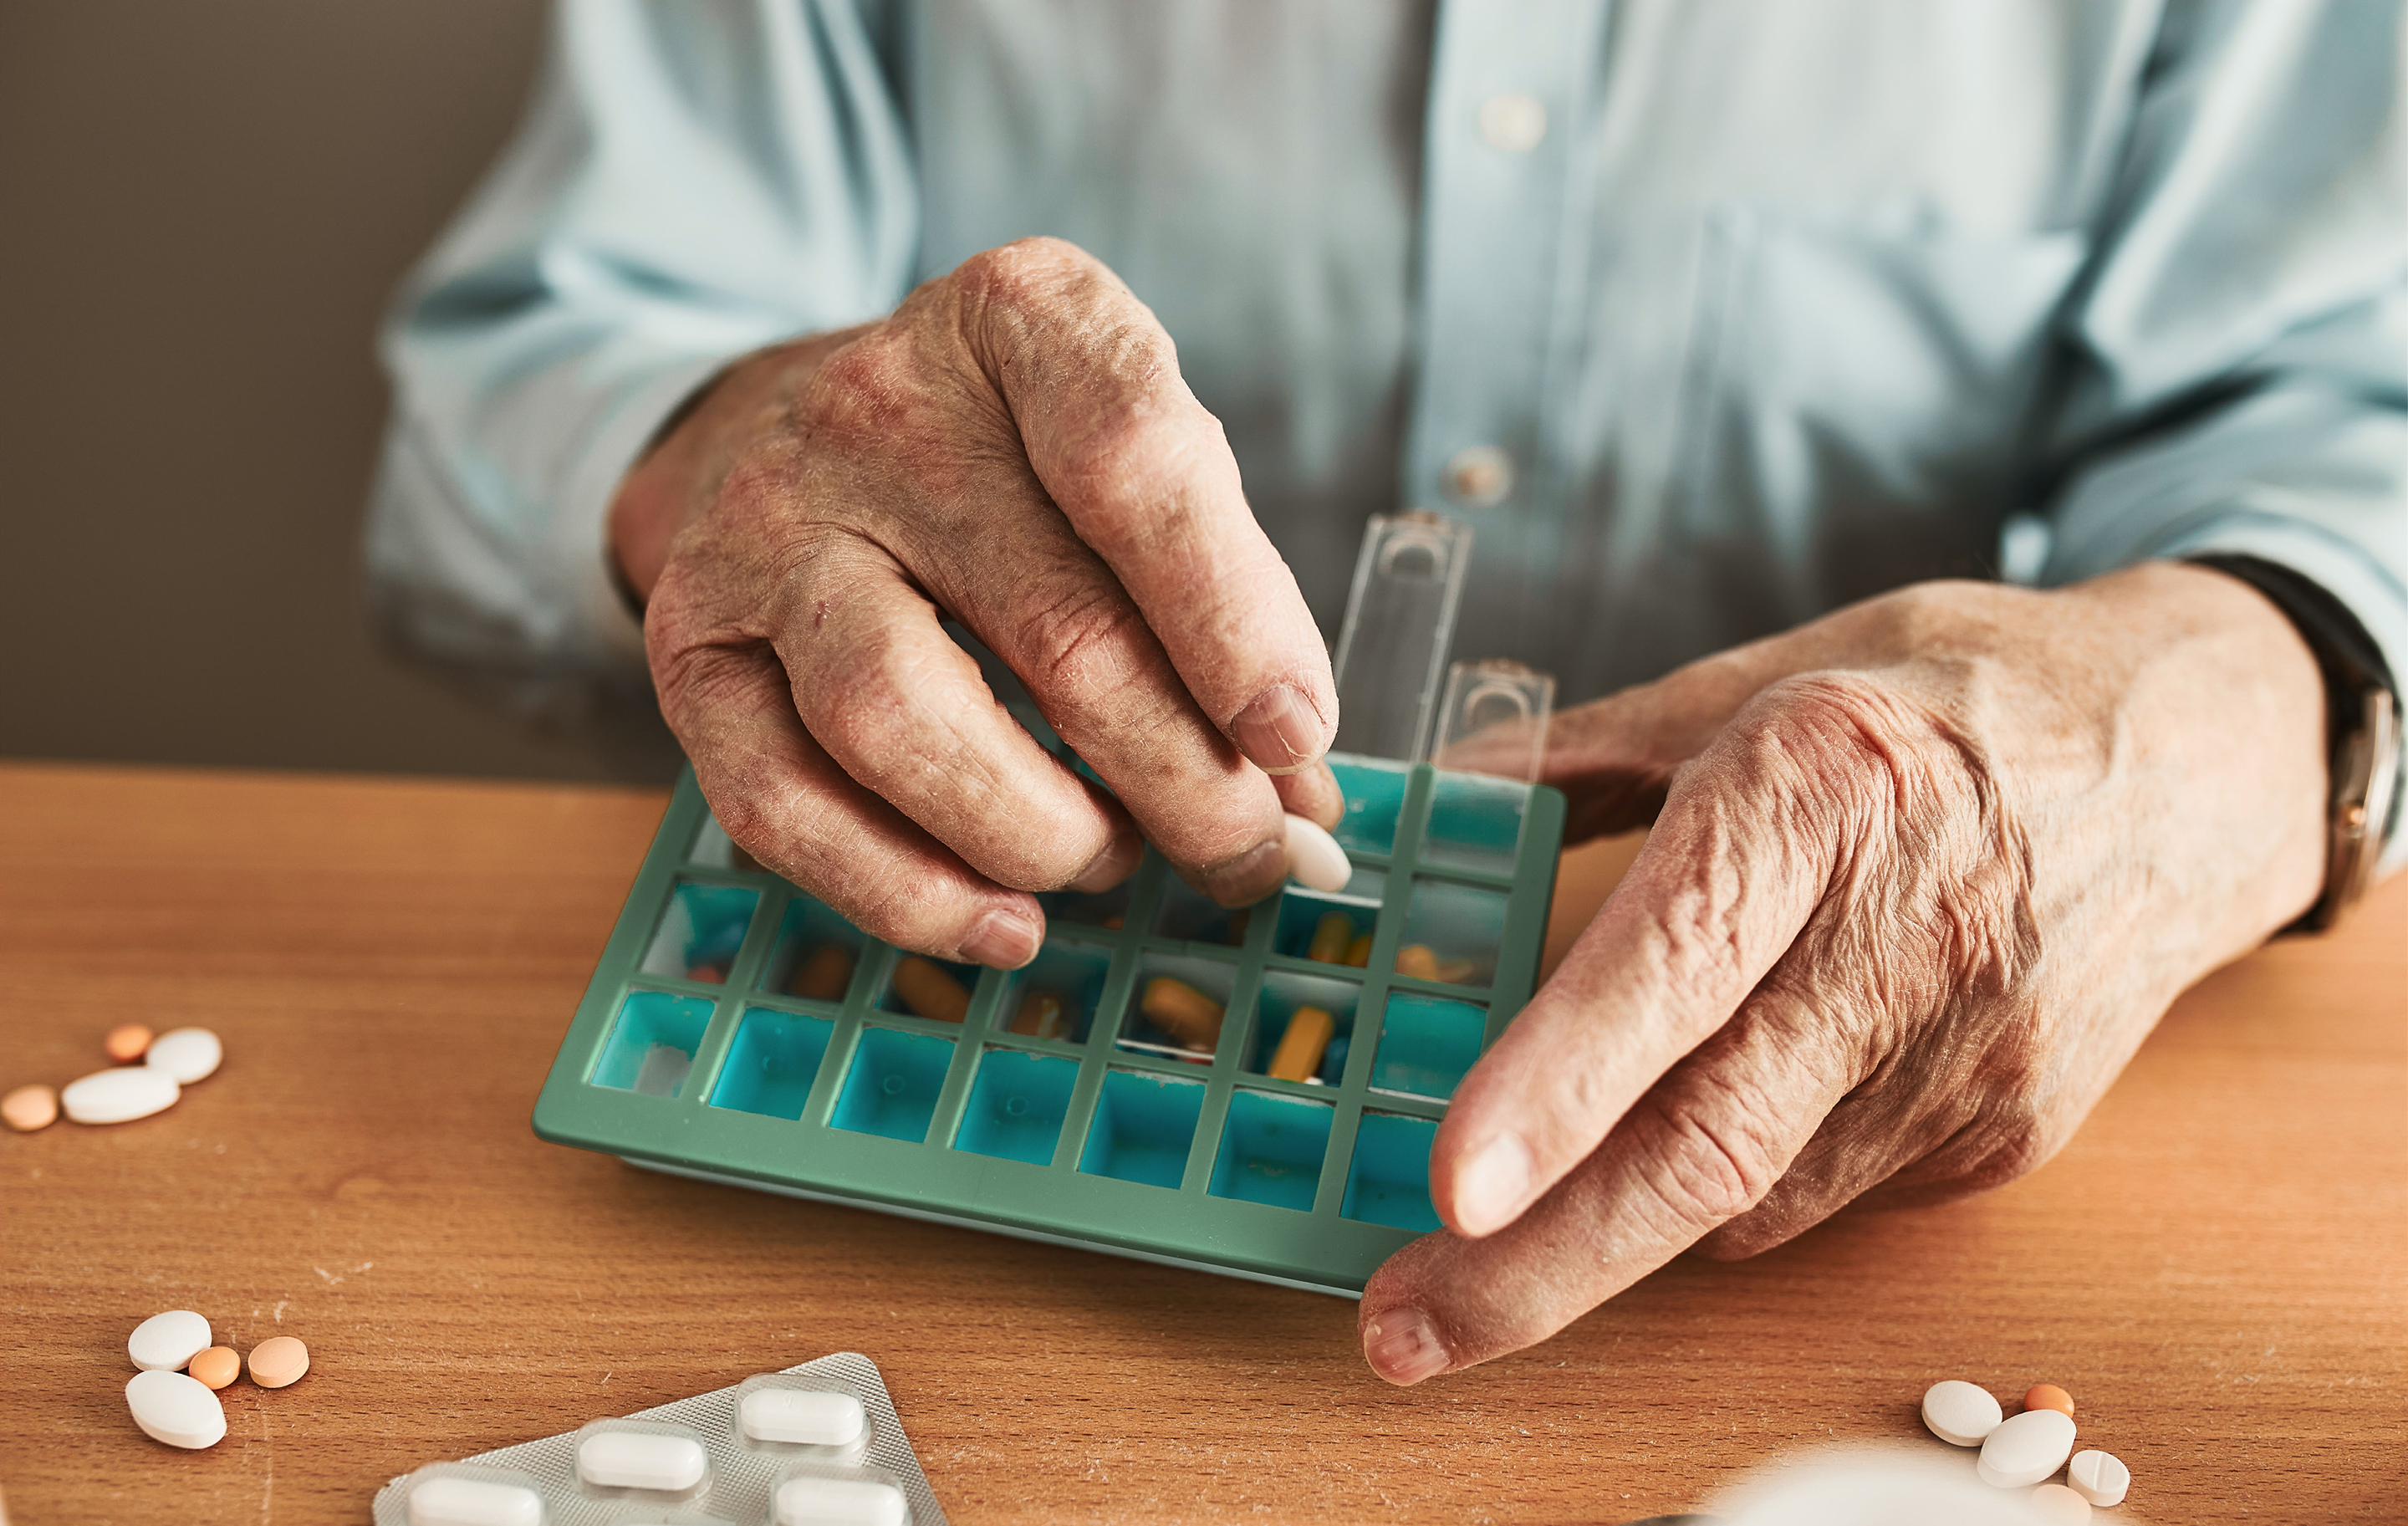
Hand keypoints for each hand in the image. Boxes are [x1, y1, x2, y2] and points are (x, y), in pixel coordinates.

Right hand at [611, 238, 1341, 966]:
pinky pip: (782, 804)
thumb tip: (1303, 799)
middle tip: (1246, 852)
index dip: (1233, 618)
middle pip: (1054, 629)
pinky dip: (906, 894)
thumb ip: (1226, 601)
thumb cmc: (1007, 459)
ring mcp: (766, 524)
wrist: (779, 426)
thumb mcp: (1131, 460)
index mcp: (1019, 320)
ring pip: (899, 720)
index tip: (1296, 735)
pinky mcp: (691, 641)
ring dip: (1041, 834)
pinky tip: (1001, 921)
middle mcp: (877, 406)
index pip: (1135, 461)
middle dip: (1181, 779)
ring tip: (1112, 860)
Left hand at [1360, 564, 2327, 1381]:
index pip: (1678, 956)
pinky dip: (1733, 1185)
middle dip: (1540, 1262)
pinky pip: (1822, 1195)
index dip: (1562, 1080)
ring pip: (1750, 1194)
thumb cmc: (1953, 698)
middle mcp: (1909, 933)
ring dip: (1614, 1225)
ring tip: (1519, 1218)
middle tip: (1406, 1326)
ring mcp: (1975, 1053)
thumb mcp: (1766, 678)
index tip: (1454, 1185)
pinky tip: (1725, 1111)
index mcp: (1827, 785)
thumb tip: (1434, 792)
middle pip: (1711, 1139)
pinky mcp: (2009, 1135)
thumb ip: (1589, 749)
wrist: (2196, 765)